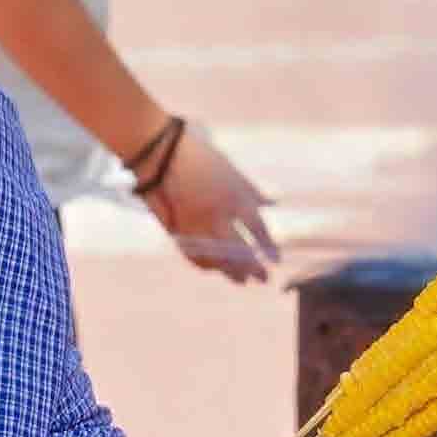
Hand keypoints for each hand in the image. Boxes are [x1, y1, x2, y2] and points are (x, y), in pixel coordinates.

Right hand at [144, 124, 276, 283]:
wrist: (160, 155)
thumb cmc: (199, 158)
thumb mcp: (231, 171)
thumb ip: (252, 191)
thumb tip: (274, 203)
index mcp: (234, 197)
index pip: (257, 228)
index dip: (268, 246)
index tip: (275, 259)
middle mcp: (217, 215)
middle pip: (239, 250)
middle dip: (253, 268)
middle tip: (263, 278)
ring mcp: (196, 225)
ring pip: (217, 258)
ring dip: (230, 272)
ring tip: (241, 281)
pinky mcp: (177, 230)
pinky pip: (194, 255)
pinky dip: (206, 265)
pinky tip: (214, 268)